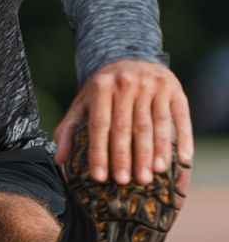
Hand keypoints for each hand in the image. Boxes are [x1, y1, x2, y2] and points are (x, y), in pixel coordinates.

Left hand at [54, 59, 192, 188]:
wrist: (131, 60)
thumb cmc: (103, 91)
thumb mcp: (82, 104)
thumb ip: (67, 129)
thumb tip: (58, 159)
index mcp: (101, 87)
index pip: (100, 125)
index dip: (99, 152)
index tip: (100, 177)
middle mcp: (126, 84)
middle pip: (126, 127)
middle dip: (125, 157)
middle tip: (126, 182)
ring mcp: (152, 85)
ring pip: (153, 124)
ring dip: (153, 152)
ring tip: (151, 175)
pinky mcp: (174, 90)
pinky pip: (179, 117)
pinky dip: (182, 139)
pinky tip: (181, 160)